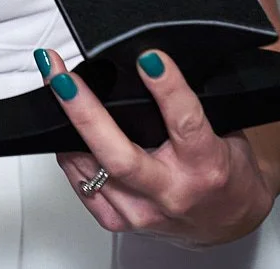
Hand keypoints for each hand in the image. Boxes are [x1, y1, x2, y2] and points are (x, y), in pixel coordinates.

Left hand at [39, 47, 273, 245]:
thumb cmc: (226, 173)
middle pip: (119, 156)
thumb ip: (192, 105)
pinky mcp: (121, 221)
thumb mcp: (226, 133)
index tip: (148, 57)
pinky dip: (70, 155)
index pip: (185, 123)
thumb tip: (149, 60)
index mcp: (206, 166)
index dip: (167, 88)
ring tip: (52, 84)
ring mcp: (142, 212)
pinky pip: (83, 186)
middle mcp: (171, 192)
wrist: (227, 223)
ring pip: (91, 169)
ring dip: (65, 126)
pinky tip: (64, 130)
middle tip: (62, 77)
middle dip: (85, 113)